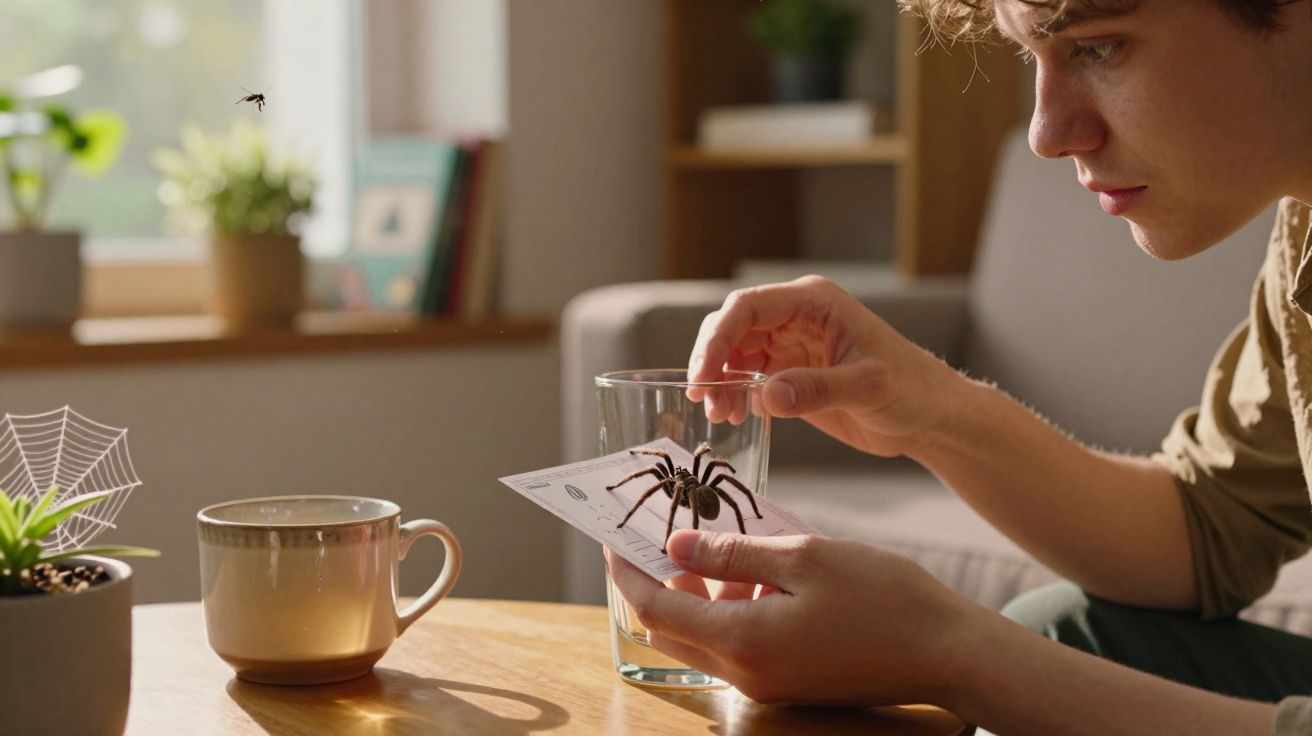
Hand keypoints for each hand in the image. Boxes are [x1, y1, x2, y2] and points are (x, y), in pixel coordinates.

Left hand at [606, 529, 980, 705]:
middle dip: (658, 583)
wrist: (946, 651)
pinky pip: (738, 645)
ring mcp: (767, 683)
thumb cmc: (883, 598)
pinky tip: (762, 573)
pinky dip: (733, 608)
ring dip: (702, 594)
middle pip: (671, 631)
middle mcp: (746, 674)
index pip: (656, 610)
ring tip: (725, 545)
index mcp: (742, 642)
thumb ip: (734, 555)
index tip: (613, 540)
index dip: (628, 574)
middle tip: (660, 535)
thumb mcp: (804, 557)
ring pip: (705, 637)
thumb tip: (678, 548)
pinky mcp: (788, 681)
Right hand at [687, 276, 961, 458]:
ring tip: (720, 416)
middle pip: (732, 328)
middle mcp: (795, 318)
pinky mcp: (790, 375)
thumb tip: (767, 395)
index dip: (718, 338)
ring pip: (734, 355)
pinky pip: (747, 378)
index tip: (704, 375)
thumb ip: (817, 389)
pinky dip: (734, 396)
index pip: (748, 307)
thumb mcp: (867, 387)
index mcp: (813, 303)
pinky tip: (734, 417)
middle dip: (711, 361)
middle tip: (704, 398)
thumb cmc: (910, 389)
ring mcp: (790, 347)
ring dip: (720, 383)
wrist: (930, 418)